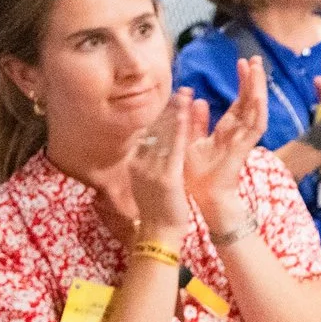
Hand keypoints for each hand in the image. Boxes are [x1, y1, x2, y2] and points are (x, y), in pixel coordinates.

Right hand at [127, 90, 197, 234]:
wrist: (158, 233)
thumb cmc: (157, 208)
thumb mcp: (148, 181)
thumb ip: (148, 162)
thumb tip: (151, 144)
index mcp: (135, 163)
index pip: (147, 133)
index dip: (158, 115)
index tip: (168, 99)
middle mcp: (140, 163)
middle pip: (154, 129)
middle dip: (167, 108)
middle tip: (180, 88)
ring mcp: (151, 169)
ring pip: (164, 134)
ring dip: (174, 111)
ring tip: (185, 93)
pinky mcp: (165, 177)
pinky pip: (174, 147)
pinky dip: (179, 127)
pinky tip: (186, 112)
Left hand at [184, 59, 270, 215]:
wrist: (202, 198)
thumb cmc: (196, 175)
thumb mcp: (190, 141)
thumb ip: (195, 122)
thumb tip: (197, 100)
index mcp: (227, 131)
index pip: (239, 102)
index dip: (242, 83)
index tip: (242, 63)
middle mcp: (238, 133)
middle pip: (250, 102)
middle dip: (253, 80)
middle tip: (256, 59)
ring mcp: (243, 140)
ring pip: (255, 109)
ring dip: (258, 89)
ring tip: (258, 69)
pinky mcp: (243, 149)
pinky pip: (255, 128)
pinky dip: (257, 111)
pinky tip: (258, 96)